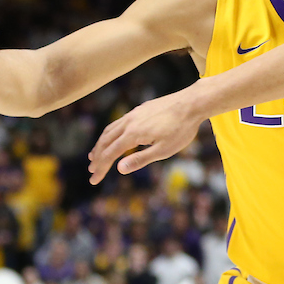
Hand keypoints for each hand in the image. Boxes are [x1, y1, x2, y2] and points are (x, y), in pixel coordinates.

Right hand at [87, 88, 203, 184]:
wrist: (192, 103)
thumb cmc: (181, 129)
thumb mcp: (164, 150)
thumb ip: (141, 159)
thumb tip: (119, 169)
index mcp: (133, 134)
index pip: (110, 154)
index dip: (101, 168)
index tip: (94, 180)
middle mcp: (129, 122)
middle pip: (105, 141)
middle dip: (97, 157)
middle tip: (92, 170)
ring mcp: (134, 114)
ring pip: (110, 130)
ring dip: (101, 144)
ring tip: (95, 155)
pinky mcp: (140, 109)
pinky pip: (119, 123)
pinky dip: (110, 133)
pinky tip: (114, 138)